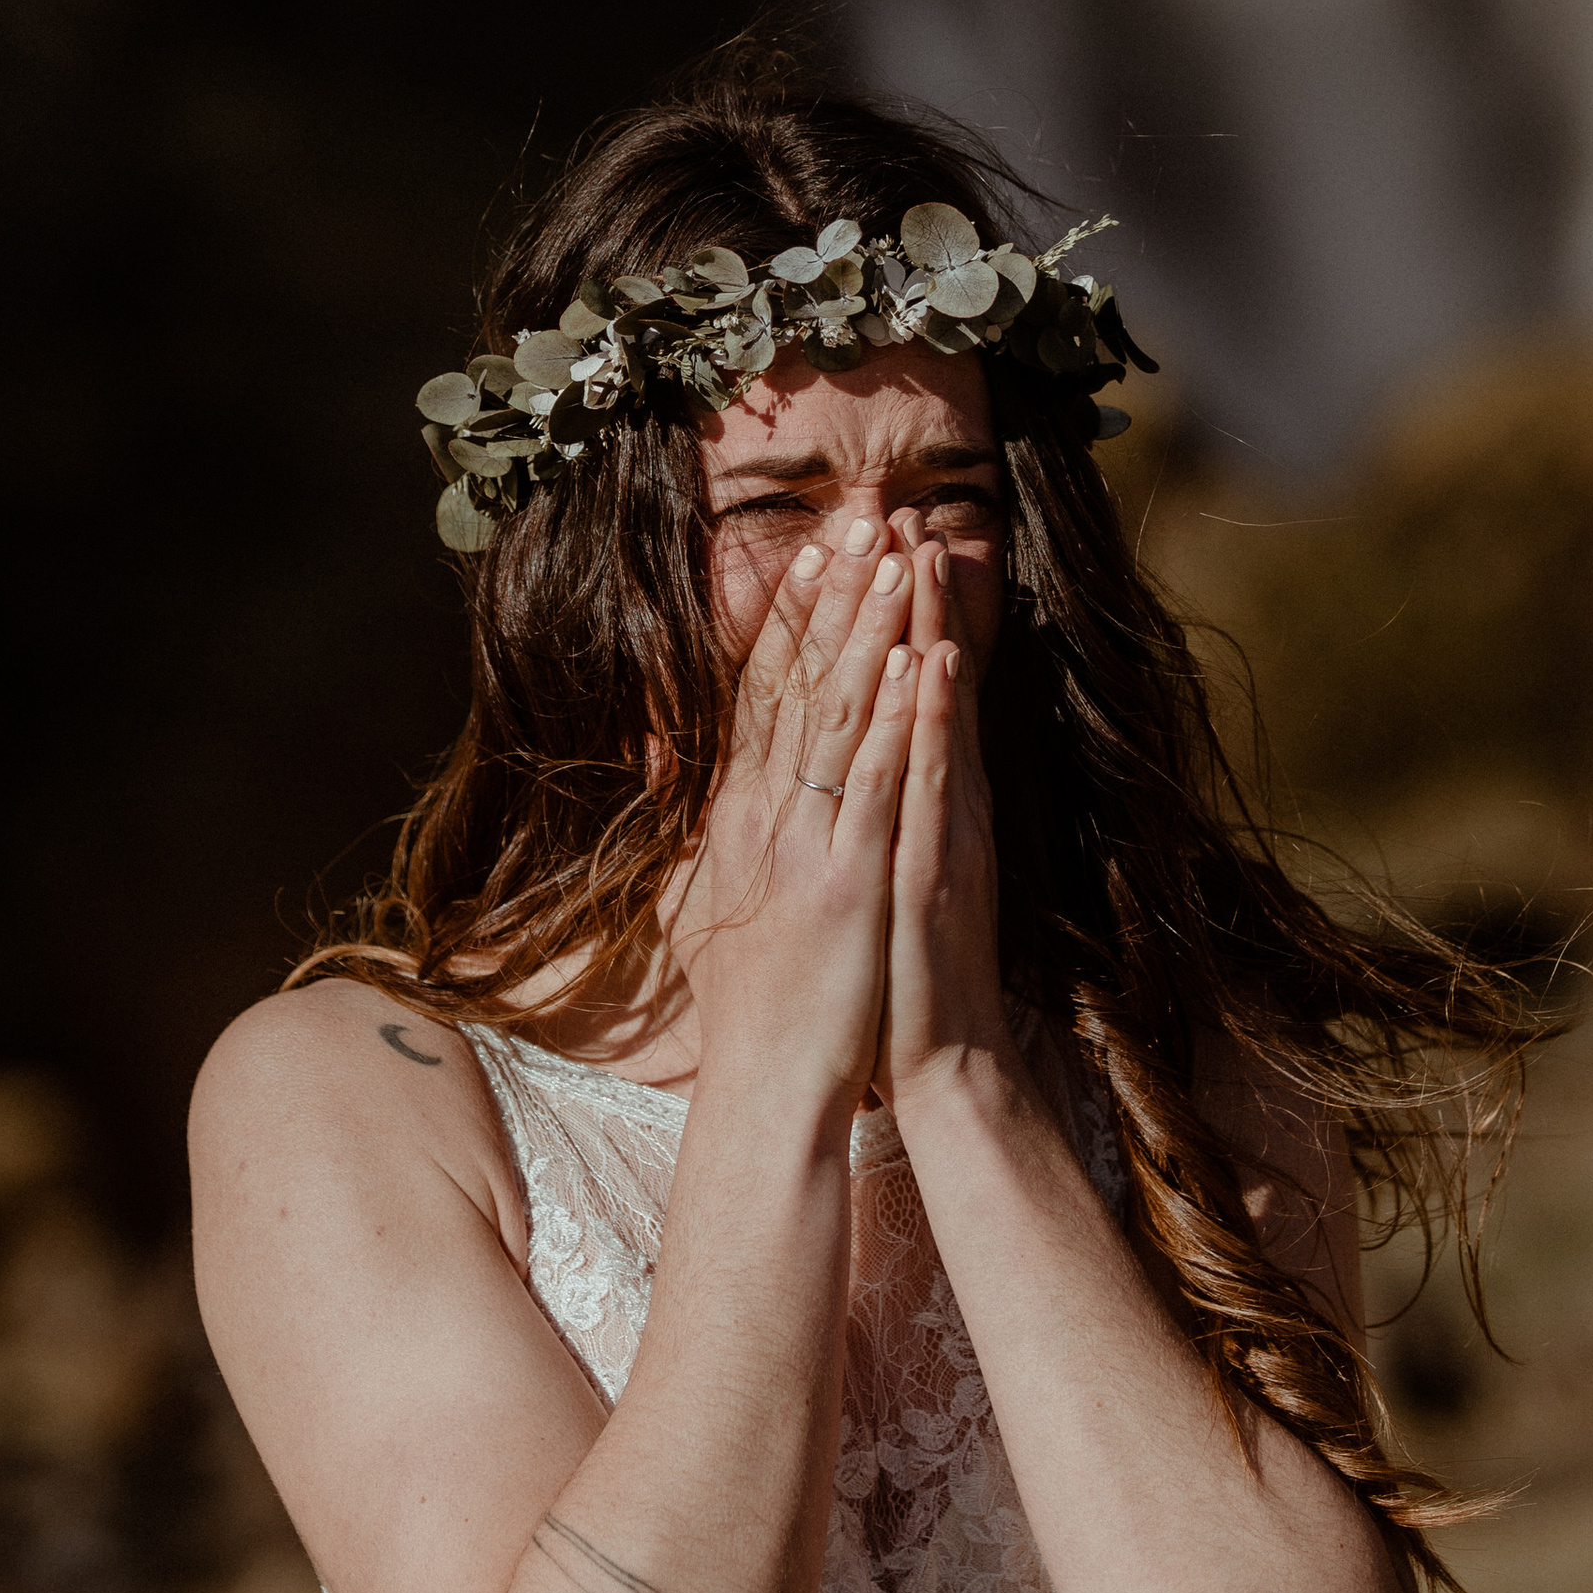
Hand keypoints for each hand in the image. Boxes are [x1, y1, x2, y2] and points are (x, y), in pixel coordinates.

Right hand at [662, 523, 921, 1120]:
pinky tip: (912, 664)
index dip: (790, 613)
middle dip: (832, 590)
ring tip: (892, 553)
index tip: (813, 543)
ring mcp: (804, 841)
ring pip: (837, 713)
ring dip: (865, 628)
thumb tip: (680, 769)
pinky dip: (893, 721)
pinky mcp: (847, 879)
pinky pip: (873, 784)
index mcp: (740, 812)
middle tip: (861, 509)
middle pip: (798, 678)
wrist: (767, 1083)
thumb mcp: (711, 895)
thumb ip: (704, 825)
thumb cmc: (753, 999)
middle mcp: (764, 812)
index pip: (763, 689)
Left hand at [879, 541, 1021, 1102]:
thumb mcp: (883, 872)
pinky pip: (936, 784)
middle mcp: (941, 805)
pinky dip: (935, 723)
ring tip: (925, 555)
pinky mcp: (938, 868)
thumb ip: (886, 810)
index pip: (908, 693)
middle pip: (928, 685)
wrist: (944, 1059)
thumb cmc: (906, 969)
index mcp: (921, 803)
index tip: (881, 545)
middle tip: (909, 514)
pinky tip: (933, 667)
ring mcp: (945, 832)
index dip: (897, 620)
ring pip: (936, 715)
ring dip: (932, 632)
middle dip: (917, 599)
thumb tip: (865, 759)